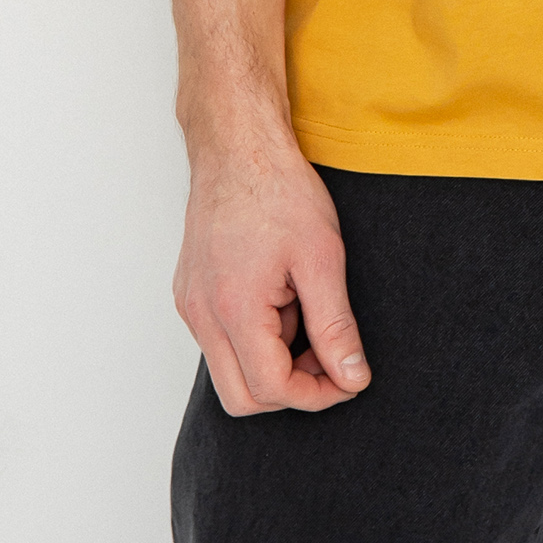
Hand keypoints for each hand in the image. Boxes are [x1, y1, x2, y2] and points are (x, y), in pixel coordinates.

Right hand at [173, 123, 371, 412]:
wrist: (239, 145)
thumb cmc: (279, 190)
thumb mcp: (322, 258)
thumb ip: (335, 327)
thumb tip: (352, 378)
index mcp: (233, 309)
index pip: (272, 389)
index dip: (317, 394)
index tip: (349, 377)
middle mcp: (201, 315)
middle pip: (242, 397)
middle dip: (292, 388)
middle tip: (329, 354)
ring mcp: (191, 305)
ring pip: (230, 371)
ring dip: (273, 360)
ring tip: (303, 308)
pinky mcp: (190, 294)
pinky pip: (221, 341)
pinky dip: (255, 336)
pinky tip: (280, 296)